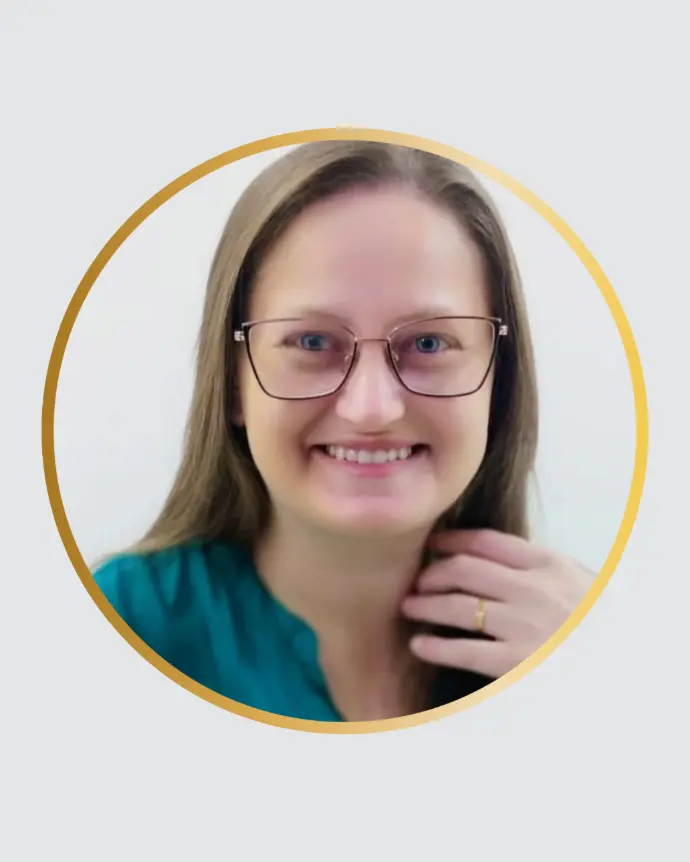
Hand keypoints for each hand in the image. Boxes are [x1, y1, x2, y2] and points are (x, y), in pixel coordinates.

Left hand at [402, 529, 593, 678]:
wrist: (620, 662)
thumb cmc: (597, 621)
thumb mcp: (580, 583)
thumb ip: (542, 570)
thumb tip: (498, 558)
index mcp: (549, 564)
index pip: (486, 542)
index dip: (452, 540)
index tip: (433, 543)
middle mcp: (533, 589)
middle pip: (464, 570)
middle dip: (433, 573)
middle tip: (416, 581)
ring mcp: (524, 626)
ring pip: (458, 607)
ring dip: (426, 605)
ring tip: (409, 607)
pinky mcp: (518, 663)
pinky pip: (465, 651)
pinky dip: (436, 647)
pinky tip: (420, 646)